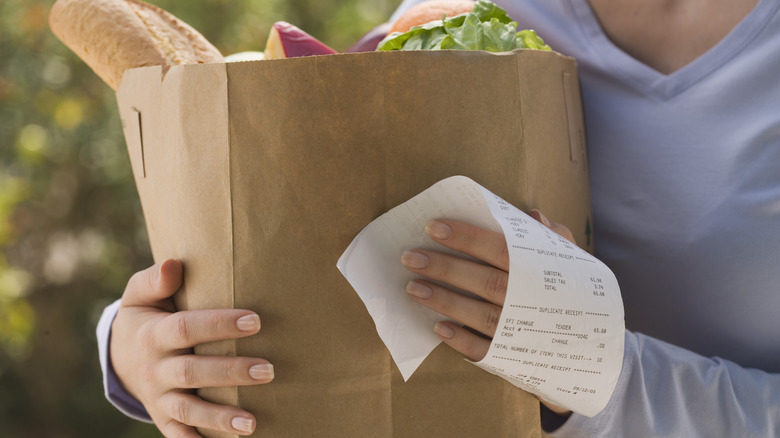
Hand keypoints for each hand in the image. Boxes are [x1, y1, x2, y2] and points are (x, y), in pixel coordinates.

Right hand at [110, 259, 272, 436]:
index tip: (255, 320)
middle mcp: (155, 368)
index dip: (219, 325)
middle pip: (193, 372)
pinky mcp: (163, 417)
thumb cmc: (145, 316)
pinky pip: (179, 435)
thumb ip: (154, 280)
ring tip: (253, 423)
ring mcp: (159, 396)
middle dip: (231, 372)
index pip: (187, 328)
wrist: (118, 356)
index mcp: (152, 334)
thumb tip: (173, 264)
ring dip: (220, 418)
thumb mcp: (139, 295)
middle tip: (268, 370)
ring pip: (189, 410)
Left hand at [400, 210, 573, 415]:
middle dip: (445, 268)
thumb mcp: (575, 262)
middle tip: (409, 257)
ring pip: (479, 315)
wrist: (599, 351)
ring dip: (444, 301)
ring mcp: (523, 333)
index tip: (432, 227)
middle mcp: (531, 301)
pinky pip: (486, 351)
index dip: (466, 237)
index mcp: (541, 272)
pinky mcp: (515, 358)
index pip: (499, 248)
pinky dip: (461, 341)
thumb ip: (554, 237)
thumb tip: (531, 215)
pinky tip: (438, 328)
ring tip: (412, 288)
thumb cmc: (578, 296)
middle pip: (483, 281)